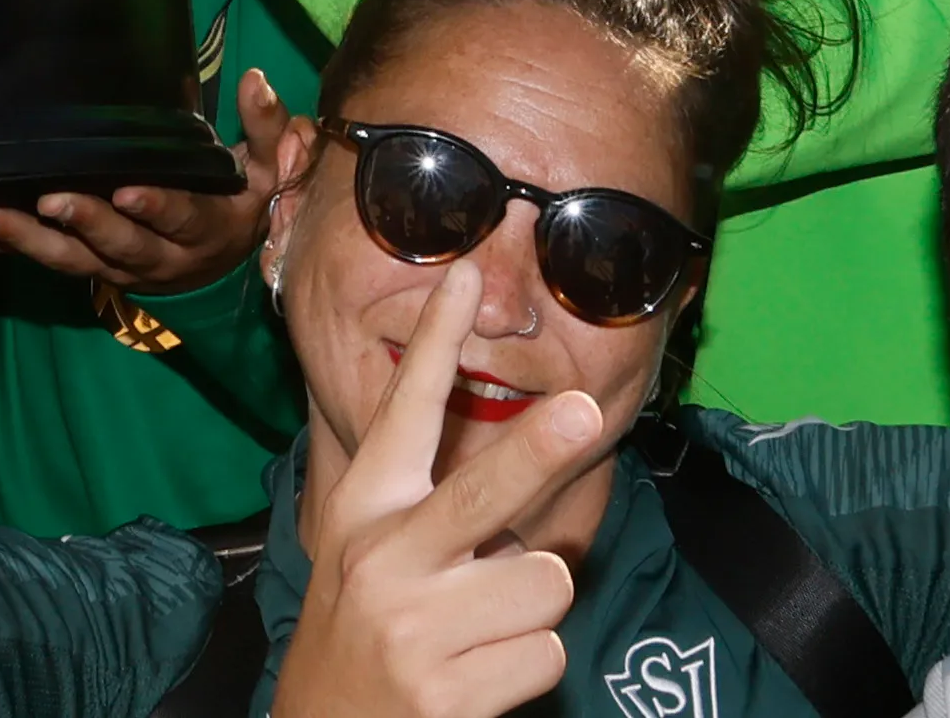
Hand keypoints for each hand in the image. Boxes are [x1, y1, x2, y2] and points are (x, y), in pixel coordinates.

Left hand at [0, 66, 292, 295]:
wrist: (217, 267)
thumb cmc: (237, 203)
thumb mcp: (265, 171)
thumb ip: (265, 128)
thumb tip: (259, 80)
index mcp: (199, 227)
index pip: (178, 216)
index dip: (155, 206)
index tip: (129, 190)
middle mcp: (152, 255)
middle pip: (113, 244)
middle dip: (80, 223)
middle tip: (46, 200)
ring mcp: (108, 265)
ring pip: (62, 258)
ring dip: (17, 239)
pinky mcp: (76, 265)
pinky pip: (30, 259)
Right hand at [274, 263, 604, 717]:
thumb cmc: (368, 631)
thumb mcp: (374, 556)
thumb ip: (439, 513)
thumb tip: (536, 471)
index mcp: (365, 509)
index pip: (406, 412)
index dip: (438, 341)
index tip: (465, 274)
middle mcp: (382, 558)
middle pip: (482, 493)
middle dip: (538, 451)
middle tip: (584, 411)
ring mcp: (413, 627)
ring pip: (543, 584)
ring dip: (531, 609)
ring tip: (480, 629)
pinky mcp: (448, 692)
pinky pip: (547, 653)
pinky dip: (526, 667)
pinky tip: (478, 676)